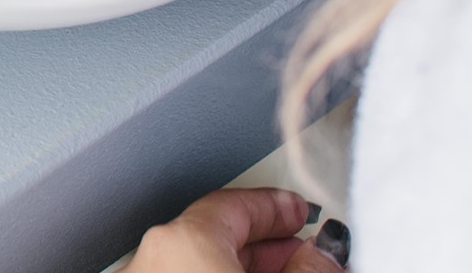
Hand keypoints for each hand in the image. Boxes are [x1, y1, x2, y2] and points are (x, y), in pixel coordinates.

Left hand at [128, 190, 340, 272]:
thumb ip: (309, 267)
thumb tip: (325, 250)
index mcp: (178, 243)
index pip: (231, 205)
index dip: (272, 206)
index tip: (298, 211)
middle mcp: (147, 261)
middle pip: (211, 234)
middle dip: (261, 239)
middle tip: (300, 244)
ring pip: (196, 261)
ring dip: (242, 264)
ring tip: (288, 271)